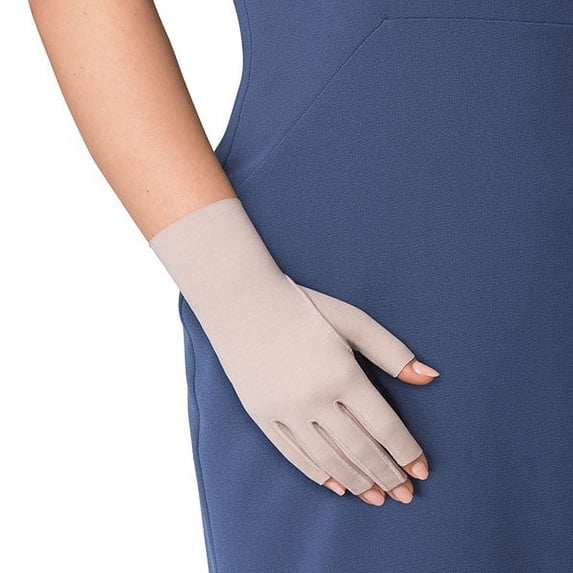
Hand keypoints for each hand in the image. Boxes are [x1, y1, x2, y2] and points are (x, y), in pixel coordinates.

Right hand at [284, 279, 438, 505]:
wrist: (242, 301)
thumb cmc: (303, 306)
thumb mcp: (353, 320)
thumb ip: (392, 352)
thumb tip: (430, 377)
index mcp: (343, 374)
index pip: (384, 426)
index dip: (406, 452)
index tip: (422, 471)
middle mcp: (315, 399)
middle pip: (360, 448)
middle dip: (387, 475)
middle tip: (405, 495)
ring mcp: (286, 410)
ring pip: (328, 459)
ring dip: (357, 482)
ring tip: (377, 498)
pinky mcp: (262, 415)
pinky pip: (293, 455)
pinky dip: (318, 475)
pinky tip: (337, 487)